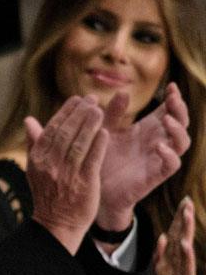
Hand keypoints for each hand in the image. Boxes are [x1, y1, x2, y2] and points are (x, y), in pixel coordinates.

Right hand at [26, 95, 107, 253]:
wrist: (56, 224)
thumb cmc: (48, 193)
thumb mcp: (35, 168)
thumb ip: (34, 143)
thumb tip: (29, 120)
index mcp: (38, 159)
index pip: (52, 129)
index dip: (66, 112)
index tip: (77, 99)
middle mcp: (50, 165)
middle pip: (66, 133)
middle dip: (80, 114)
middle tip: (92, 100)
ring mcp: (67, 174)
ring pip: (79, 143)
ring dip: (90, 124)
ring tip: (99, 111)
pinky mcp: (84, 183)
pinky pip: (93, 159)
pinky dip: (99, 144)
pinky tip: (106, 132)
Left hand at [97, 84, 190, 231]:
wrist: (93, 188)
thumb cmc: (101, 159)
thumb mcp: (105, 132)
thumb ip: (113, 114)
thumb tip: (122, 92)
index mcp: (146, 129)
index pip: (168, 110)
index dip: (173, 98)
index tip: (171, 85)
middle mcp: (157, 142)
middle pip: (180, 122)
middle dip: (180, 109)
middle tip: (172, 98)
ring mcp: (158, 159)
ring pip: (182, 142)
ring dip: (178, 129)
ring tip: (166, 119)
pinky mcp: (155, 176)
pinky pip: (171, 165)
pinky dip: (169, 155)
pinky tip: (159, 146)